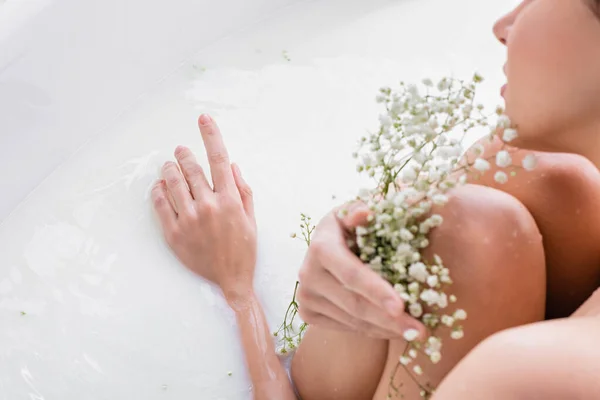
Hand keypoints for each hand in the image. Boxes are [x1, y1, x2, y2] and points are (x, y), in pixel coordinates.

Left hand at [151, 114, 256, 302]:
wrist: (232, 279)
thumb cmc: (244, 248)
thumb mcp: (251, 218)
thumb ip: (243, 190)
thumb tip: (233, 166)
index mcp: (230, 200)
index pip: (219, 158)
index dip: (211, 135)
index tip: (203, 118)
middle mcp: (208, 206)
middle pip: (191, 168)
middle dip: (184, 154)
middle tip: (180, 150)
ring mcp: (189, 220)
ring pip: (173, 182)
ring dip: (169, 168)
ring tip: (169, 165)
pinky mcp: (174, 234)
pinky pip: (161, 204)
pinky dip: (158, 190)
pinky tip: (160, 186)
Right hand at [297, 203, 425, 338]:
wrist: (327, 244)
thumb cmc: (352, 226)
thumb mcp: (357, 210)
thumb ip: (363, 209)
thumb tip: (366, 212)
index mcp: (321, 247)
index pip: (352, 274)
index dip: (376, 291)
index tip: (401, 307)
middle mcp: (308, 274)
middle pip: (354, 304)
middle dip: (389, 320)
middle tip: (420, 331)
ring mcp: (305, 296)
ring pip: (352, 320)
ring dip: (385, 328)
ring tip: (413, 332)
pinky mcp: (307, 312)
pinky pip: (346, 328)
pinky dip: (372, 330)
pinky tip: (391, 327)